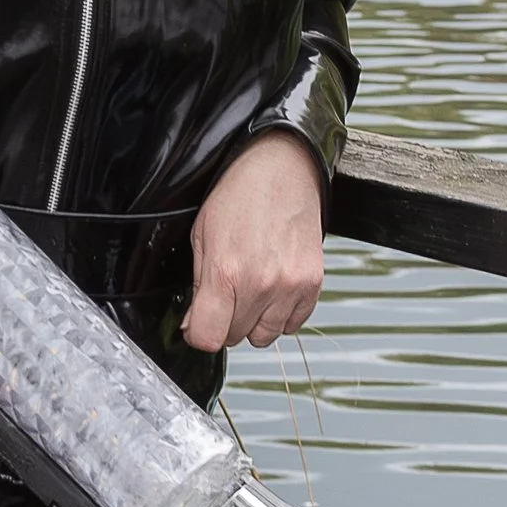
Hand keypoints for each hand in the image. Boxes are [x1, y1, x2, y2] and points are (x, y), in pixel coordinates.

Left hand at [184, 133, 325, 353]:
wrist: (282, 167)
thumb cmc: (239, 194)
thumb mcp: (202, 235)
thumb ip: (198, 285)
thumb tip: (193, 323)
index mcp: (226, 271)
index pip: (207, 338)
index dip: (197, 333)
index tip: (198, 321)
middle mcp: (261, 284)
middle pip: (235, 338)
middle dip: (225, 320)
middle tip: (226, 291)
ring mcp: (290, 286)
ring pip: (264, 336)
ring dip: (254, 320)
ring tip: (251, 287)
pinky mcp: (312, 283)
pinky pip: (293, 323)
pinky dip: (281, 313)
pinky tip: (273, 286)